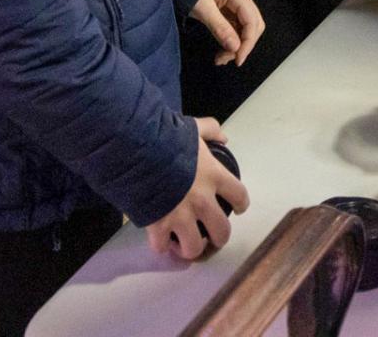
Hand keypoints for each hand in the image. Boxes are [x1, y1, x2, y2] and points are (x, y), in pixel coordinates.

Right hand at [147, 118, 248, 259]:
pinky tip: (161, 241)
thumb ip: (211, 130)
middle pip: (222, 231)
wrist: (136, 151)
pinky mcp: (158, 226)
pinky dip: (161, 246)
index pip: (239, 195)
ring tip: (186, 245)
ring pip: (194, 247)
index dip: (241, 204)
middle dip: (219, 238)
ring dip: (191, 248)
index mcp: (215, 176)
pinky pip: (162, 247)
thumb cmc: (167, 138)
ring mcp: (181, 216)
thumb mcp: (193, 128)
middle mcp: (203, 201)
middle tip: (212, 237)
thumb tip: (223, 137)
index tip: (238, 209)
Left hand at [191, 0, 264, 67]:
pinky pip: (238, 26)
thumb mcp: (202, 9)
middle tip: (228, 59)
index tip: (238, 59)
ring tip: (221, 58)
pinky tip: (222, 49)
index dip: (248, 42)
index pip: (252, 21)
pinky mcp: (232, 8)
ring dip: (237, 44)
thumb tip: (235, 48)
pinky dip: (232, 39)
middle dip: (243, 45)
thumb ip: (220, 28)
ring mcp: (238, 2)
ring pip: (247, 28)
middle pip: (254, 25)